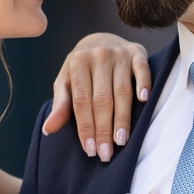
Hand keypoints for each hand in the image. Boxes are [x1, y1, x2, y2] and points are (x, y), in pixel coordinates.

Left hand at [42, 34, 151, 161]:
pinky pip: (143, 69)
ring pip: (122, 90)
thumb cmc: (80, 69)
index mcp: (78, 62)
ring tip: (121, 141)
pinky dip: (144, 84)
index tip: (90, 150)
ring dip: (122, 117)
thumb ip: (60, 104)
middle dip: (103, 129)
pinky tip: (144, 101)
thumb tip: (48, 129)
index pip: (81, 101)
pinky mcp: (138, 52)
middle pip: (102, 99)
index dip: (86, 127)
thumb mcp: (66, 82)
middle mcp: (99, 56)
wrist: (100, 40)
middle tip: (106, 153)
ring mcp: (120, 53)